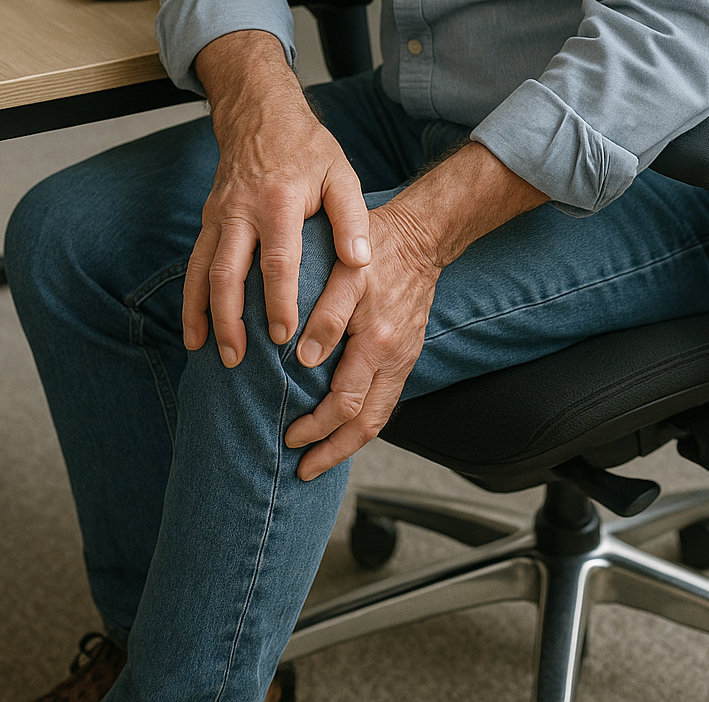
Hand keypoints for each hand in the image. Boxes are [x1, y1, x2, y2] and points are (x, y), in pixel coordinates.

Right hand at [183, 31, 370, 365]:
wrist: (260, 113)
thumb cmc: (307, 149)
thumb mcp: (340, 174)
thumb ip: (351, 217)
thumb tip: (360, 261)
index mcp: (278, 201)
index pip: (277, 260)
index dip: (279, 300)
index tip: (284, 337)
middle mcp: (240, 210)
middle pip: (228, 273)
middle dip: (230, 320)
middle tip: (237, 359)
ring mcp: (218, 215)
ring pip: (202, 271)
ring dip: (201, 314)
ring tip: (207, 352)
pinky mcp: (208, 219)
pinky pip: (195, 263)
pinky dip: (191, 297)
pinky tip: (194, 329)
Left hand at [284, 198, 440, 479]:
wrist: (420, 239)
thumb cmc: (376, 250)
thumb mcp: (347, 273)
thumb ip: (327, 314)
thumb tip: (305, 358)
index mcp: (378, 343)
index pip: (345, 403)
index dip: (316, 426)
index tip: (289, 437)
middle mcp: (394, 359)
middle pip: (365, 424)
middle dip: (331, 450)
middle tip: (302, 468)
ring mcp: (403, 360)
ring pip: (378, 418)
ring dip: (348, 444)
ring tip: (320, 459)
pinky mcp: (406, 356)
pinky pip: (386, 401)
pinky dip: (364, 423)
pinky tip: (345, 428)